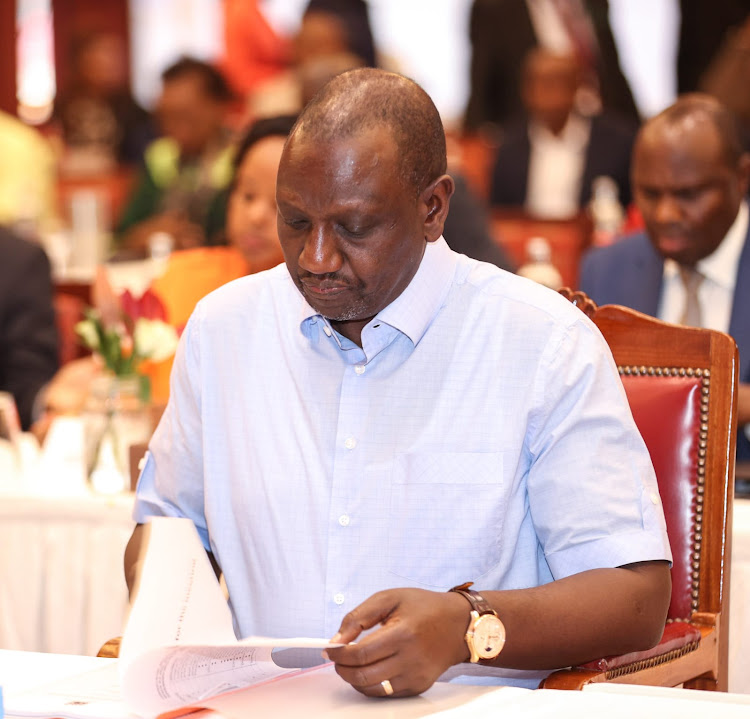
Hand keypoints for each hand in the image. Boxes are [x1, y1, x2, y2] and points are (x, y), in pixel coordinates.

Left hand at [326, 588, 470, 697]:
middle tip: (337, 657)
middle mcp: (410, 659)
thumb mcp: (390, 598)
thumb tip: (337, 640)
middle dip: (342, 668)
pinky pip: (386, 693)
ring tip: (350, 664)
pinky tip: (368, 669)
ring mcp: (415, 676)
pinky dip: (370, 684)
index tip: (329, 649)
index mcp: (403, 633)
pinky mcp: (418, 686)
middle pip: (364, 675)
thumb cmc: (423, 607)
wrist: (458, 625)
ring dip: (353, 679)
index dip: (340, 654)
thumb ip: (359, 616)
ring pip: (372, 689)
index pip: (361, 653)